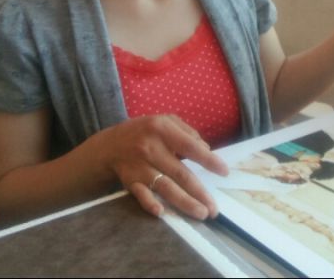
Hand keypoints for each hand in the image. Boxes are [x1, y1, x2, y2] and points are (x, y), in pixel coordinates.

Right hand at [93, 114, 228, 219]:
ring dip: (184, 202)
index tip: (224, 171)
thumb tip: (206, 149)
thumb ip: (187, 132)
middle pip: (180, 173)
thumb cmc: (144, 131)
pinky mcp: (130, 181)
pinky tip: (161, 212)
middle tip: (214, 208)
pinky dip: (149, 203)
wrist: (109, 145)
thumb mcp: (164, 121)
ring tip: (201, 213)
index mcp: (162, 130)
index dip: (208, 159)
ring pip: (165, 187)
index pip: (190, 146)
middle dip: (199, 192)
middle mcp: (151, 148)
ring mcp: (140, 167)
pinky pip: (141, 194)